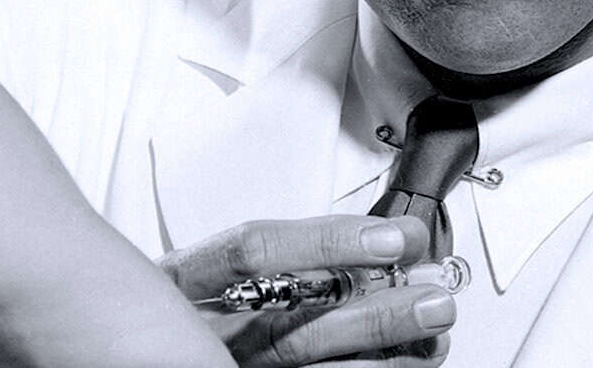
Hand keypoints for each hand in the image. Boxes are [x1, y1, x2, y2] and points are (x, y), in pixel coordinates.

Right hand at [159, 215, 454, 366]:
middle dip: (372, 310)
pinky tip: (406, 362)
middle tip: (433, 294)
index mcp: (188, 280)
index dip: (329, 243)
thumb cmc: (196, 298)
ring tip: (433, 330)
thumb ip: (292, 248)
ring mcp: (226, 365)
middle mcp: (204, 332)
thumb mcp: (221, 261)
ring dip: (380, 349)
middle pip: (290, 325)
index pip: (252, 253)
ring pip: (305, 365)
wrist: (158, 344)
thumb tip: (389, 240)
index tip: (394, 237)